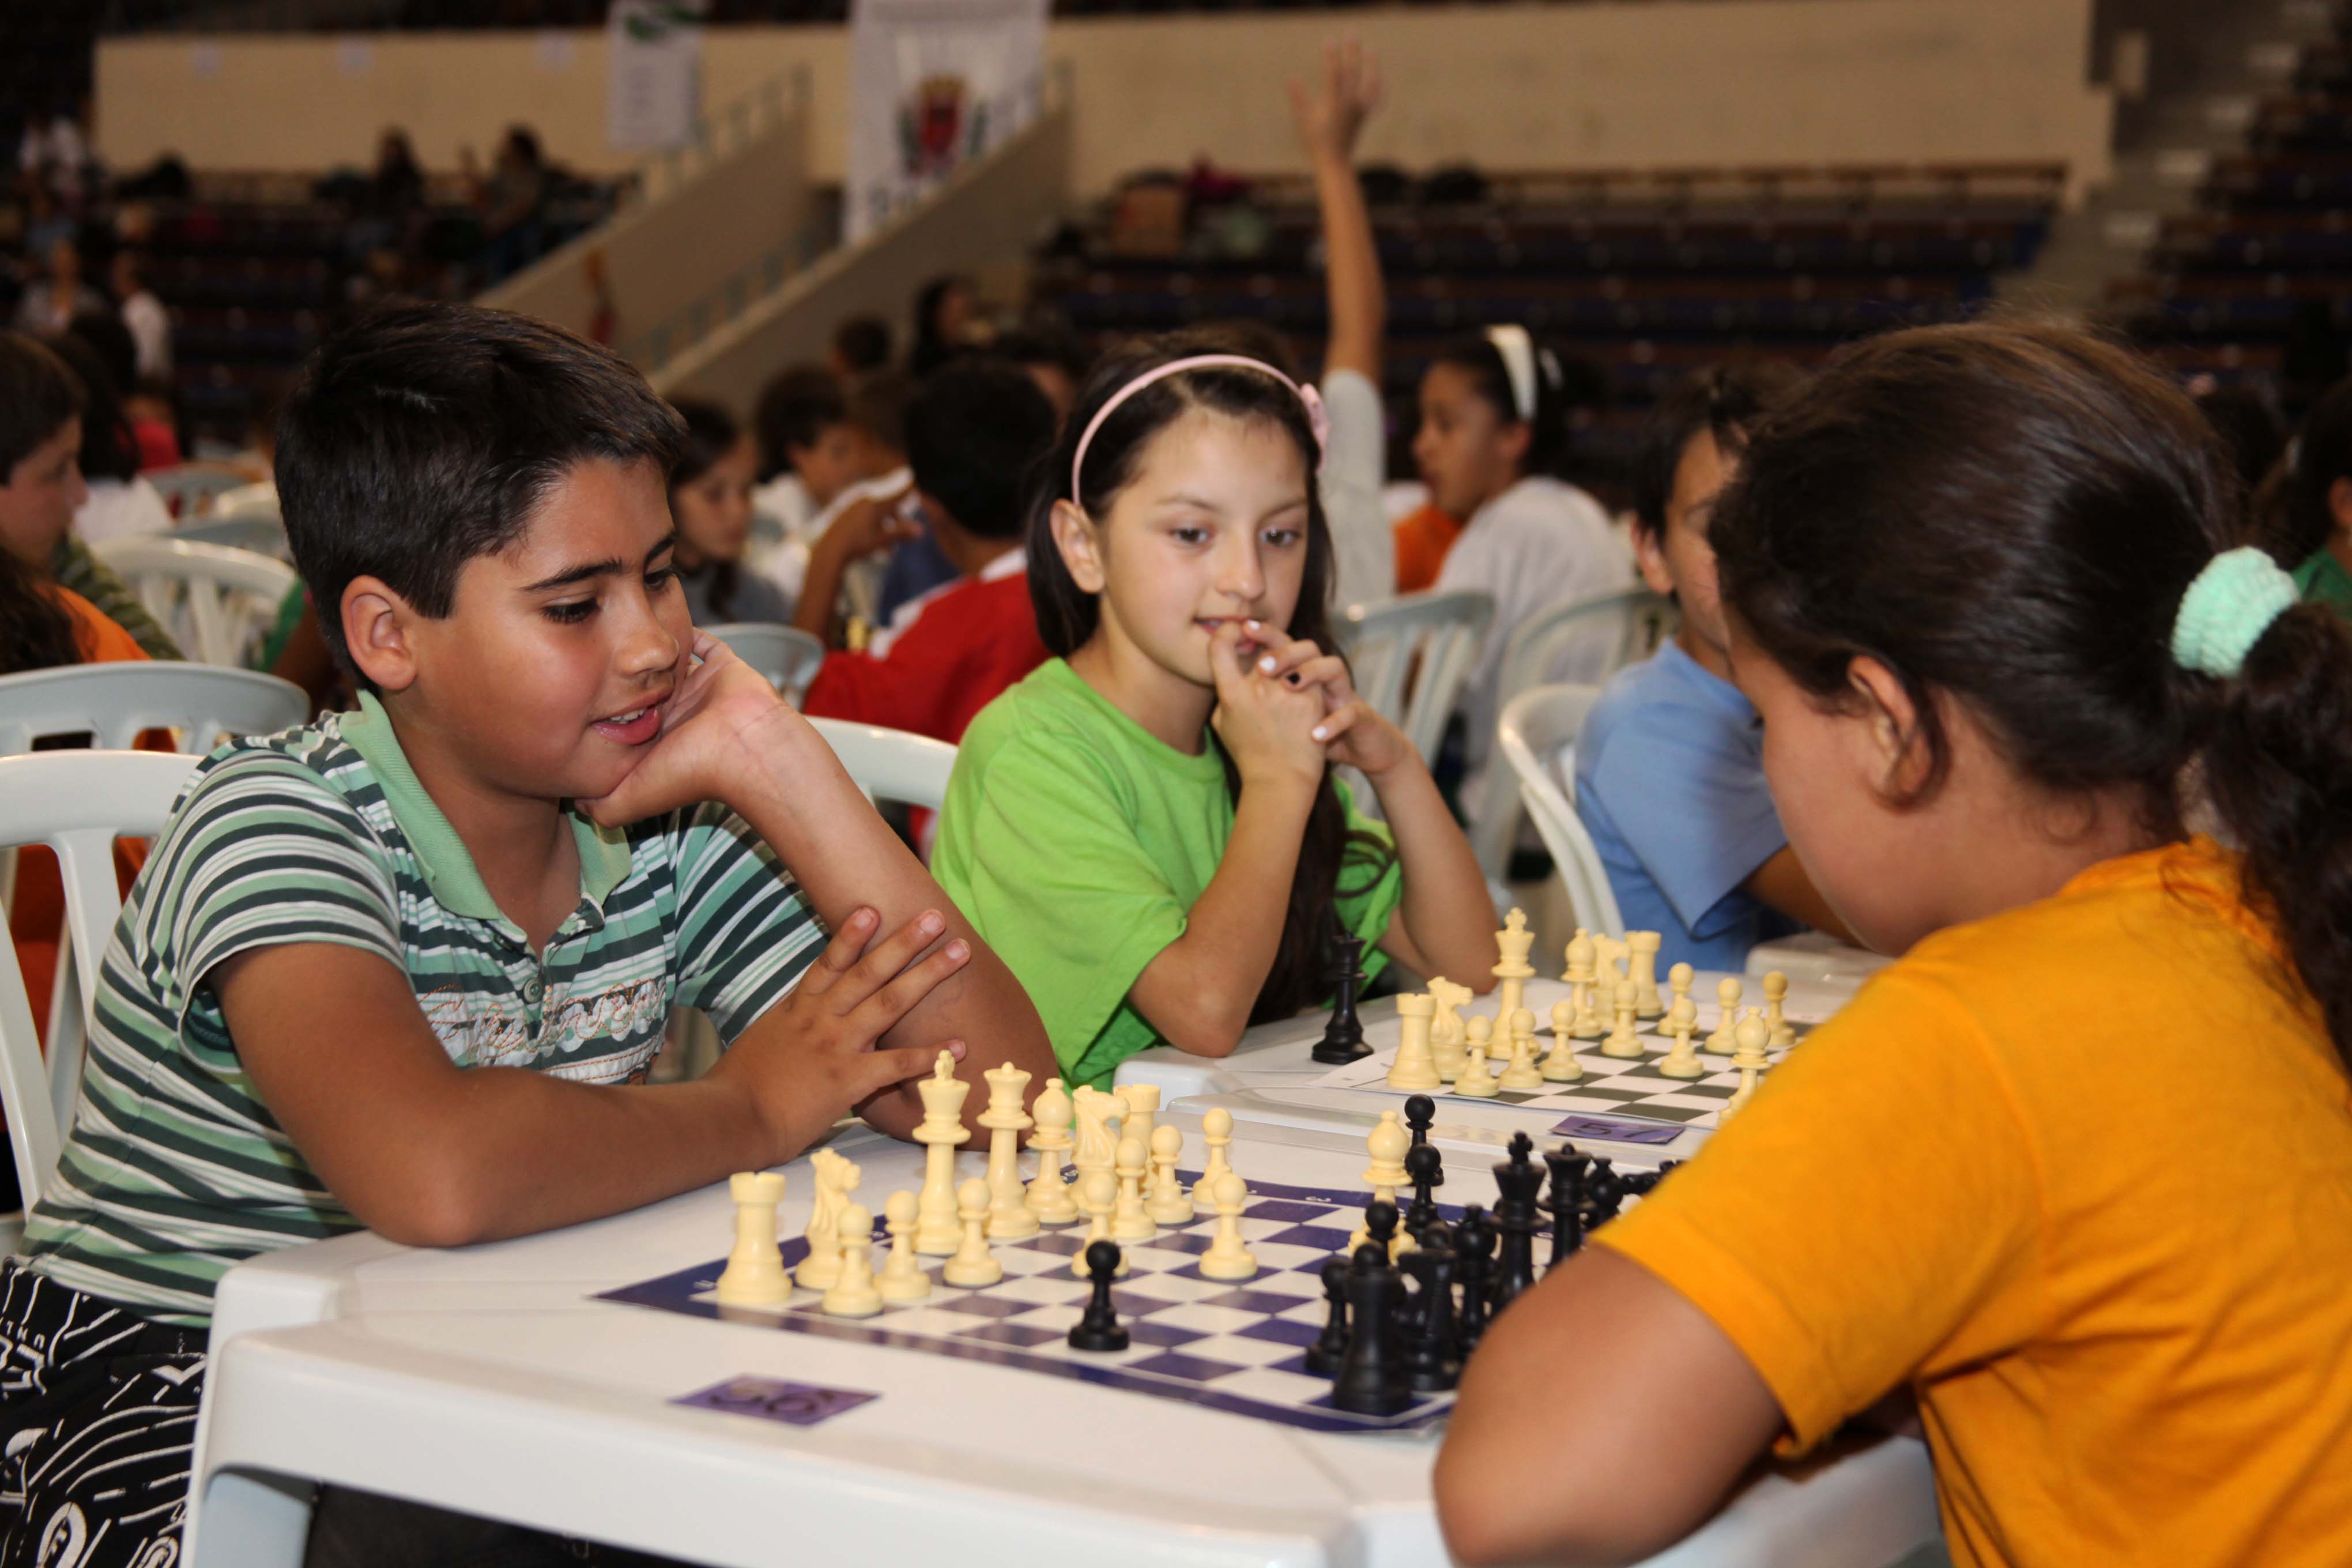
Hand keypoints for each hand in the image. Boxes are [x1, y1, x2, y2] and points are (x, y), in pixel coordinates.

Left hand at [576, 631, 790, 825]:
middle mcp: (682, 717)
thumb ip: (600, 808)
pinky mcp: (725, 668)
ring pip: (672, 667)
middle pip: (648, 691)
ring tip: (625, 630)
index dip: (606, 710)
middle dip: (628, 677)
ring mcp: (704, 692)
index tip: (577, 692)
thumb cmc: (690, 773)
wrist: (745, 750)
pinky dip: (690, 632)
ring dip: (655, 655)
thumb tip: (576, 803)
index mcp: (661, 744)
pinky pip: (706, 643)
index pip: (629, 723)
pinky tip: (667, 618)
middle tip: (596, 651)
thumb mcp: (629, 801)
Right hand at [708, 906, 971, 1160]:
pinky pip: (898, 1063)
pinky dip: (931, 1053)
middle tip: (936, 917)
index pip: (829, 963)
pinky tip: (959, 1045)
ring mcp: (837, 1045)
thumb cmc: (737, 1088)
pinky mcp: (849, 1079)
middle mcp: (820, 1019)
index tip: (873, 908)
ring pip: (890, 1001)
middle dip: (905, 941)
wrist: (729, 1117)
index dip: (851, 934)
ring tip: (959, 952)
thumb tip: (792, 1029)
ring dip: (928, 974)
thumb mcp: (760, 1044)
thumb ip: (784, 1031)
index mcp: (797, 1009)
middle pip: (869, 971)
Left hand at [815, 487, 920, 565]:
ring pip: (875, 514)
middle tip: (899, 535)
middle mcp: (864, 501)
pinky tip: (871, 544)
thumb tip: (921, 529)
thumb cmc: (857, 545)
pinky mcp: (844, 514)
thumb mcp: (882, 540)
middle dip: (895, 520)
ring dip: (884, 528)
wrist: (829, 550)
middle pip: (886, 506)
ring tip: (886, 550)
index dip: (906, 491)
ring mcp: (853, 507)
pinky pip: (863, 517)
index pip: (896, 495)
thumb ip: (901, 533)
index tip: (913, 487)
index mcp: (875, 505)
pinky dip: (871, 527)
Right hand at [1207, 620, 1327, 791]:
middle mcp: (1257, 689)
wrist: (1282, 780)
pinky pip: (1312, 671)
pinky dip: (1309, 673)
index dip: (1227, 631)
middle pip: (1263, 643)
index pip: (1220, 646)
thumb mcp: (1223, 725)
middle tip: (1263, 635)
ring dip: (1290, 653)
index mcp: (1230, 695)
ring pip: (1292, 652)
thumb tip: (1228, 672)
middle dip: (1264, 635)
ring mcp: (1286, 692)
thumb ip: (1224, 695)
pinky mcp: (1312, 698)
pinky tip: (1308, 681)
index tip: (1236, 630)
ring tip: (1289, 660)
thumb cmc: (1250, 755)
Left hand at [1252, 626, 1413, 775]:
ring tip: (1289, 687)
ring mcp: (1344, 695)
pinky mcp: (1361, 717)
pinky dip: (1333, 724)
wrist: (1361, 751)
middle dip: (1284, 652)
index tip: (1243, 629)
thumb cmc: (1317, 733)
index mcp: (1303, 675)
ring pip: (1333, 667)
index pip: (1283, 645)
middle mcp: (1323, 679)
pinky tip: (1314, 735)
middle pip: (1307, 649)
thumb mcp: (1286, 717)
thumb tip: (1224, 696)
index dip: (1265, 634)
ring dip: (1311, 673)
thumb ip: (1261, 703)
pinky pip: (1350, 713)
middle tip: (1262, 667)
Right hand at [1288, 39, 1382, 166]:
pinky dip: (1379, 88)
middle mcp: (1350, 102)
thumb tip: (1291, 80)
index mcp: (1334, 102)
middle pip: (1353, 71)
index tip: (1329, 41)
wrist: (1335, 162)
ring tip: (1371, 50)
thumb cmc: (1316, 143)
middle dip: (1352, 51)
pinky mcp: (1364, 116)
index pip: (1334, 72)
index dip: (1331, 55)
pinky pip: (1375, 99)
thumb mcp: (1304, 121)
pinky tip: (1380, 80)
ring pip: (1369, 82)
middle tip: (1352, 34)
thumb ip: (1299, 99)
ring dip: (1370, 65)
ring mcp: (1359, 109)